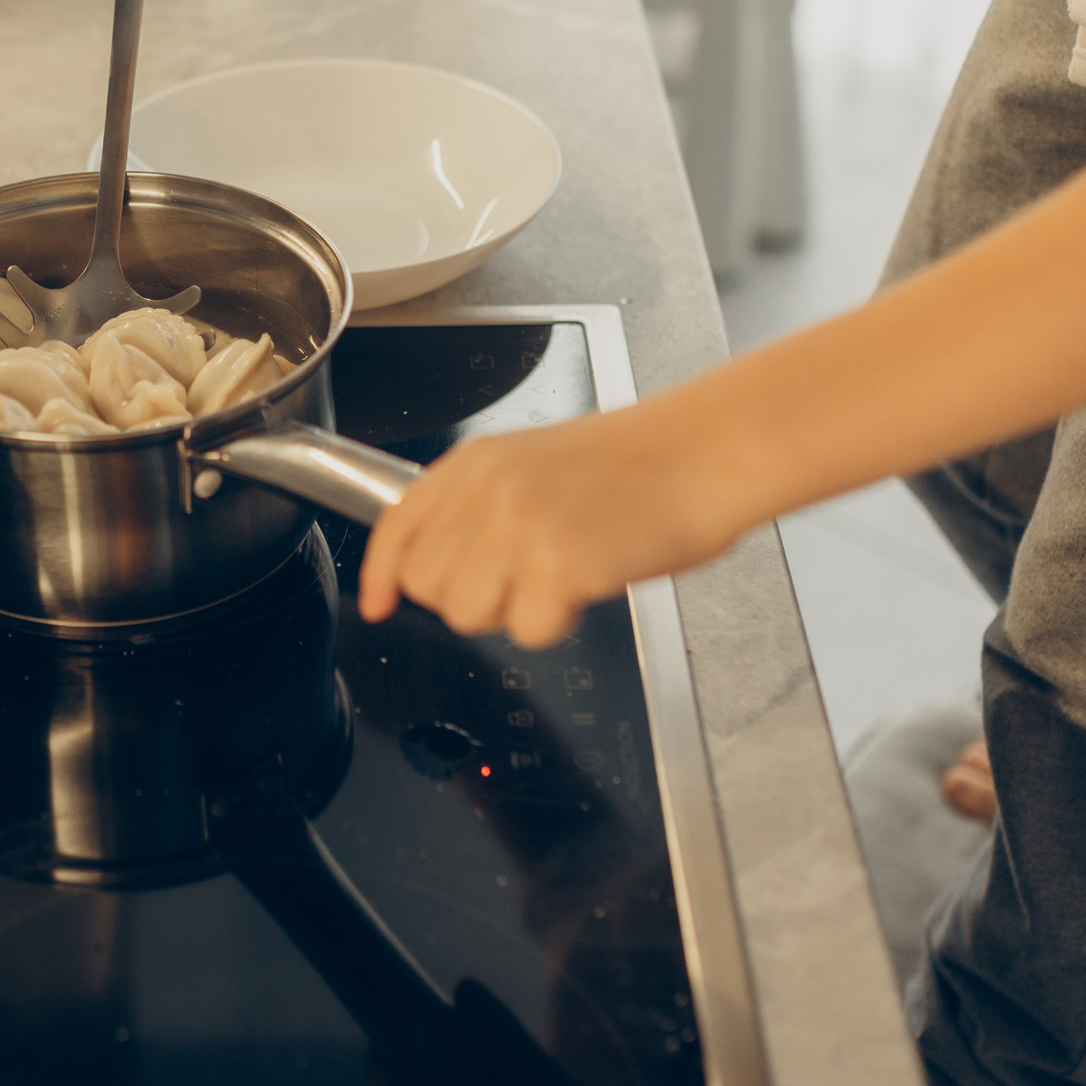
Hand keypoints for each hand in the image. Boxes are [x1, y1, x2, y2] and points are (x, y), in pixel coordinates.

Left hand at [356, 407, 750, 646]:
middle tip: (524, 577)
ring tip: (559, 575)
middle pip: (426, 583)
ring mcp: (518, 526)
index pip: (397, 523)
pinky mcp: (556, 564)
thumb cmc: (643, 464)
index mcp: (478, 461)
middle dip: (468, 597)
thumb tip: (440, 565)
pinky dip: (557, 623)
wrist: (706, 454)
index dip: (381, 573)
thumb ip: (483, 504)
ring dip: (511, 612)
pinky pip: (526, 630)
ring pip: (464, 613)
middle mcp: (488, 490)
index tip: (379, 603)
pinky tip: (588, 583)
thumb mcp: (538, 463)